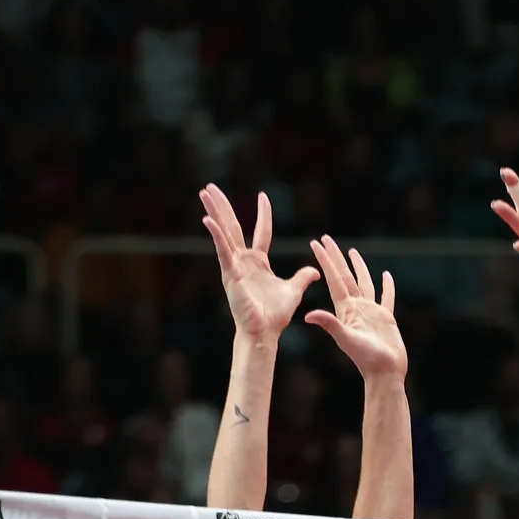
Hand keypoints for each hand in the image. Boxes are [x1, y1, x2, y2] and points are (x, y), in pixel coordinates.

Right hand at [199, 185, 318, 342]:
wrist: (264, 332)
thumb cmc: (275, 315)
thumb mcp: (293, 290)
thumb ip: (302, 277)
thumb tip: (314, 269)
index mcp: (259, 262)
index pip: (261, 231)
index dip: (263, 214)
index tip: (263, 195)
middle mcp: (244, 261)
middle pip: (233, 226)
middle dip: (224, 206)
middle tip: (212, 187)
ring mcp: (234, 266)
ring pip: (224, 233)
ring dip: (214, 212)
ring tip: (204, 192)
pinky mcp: (230, 274)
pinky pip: (223, 251)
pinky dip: (216, 235)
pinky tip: (208, 220)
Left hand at [304, 235, 406, 381]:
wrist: (384, 372)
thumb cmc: (366, 358)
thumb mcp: (346, 339)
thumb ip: (329, 324)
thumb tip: (308, 314)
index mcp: (346, 309)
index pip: (334, 278)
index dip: (325, 260)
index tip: (317, 243)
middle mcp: (356, 307)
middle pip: (345, 276)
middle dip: (335, 257)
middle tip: (327, 238)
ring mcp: (371, 311)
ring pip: (364, 282)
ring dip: (358, 267)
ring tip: (352, 252)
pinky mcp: (386, 317)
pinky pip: (386, 297)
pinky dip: (387, 286)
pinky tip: (386, 276)